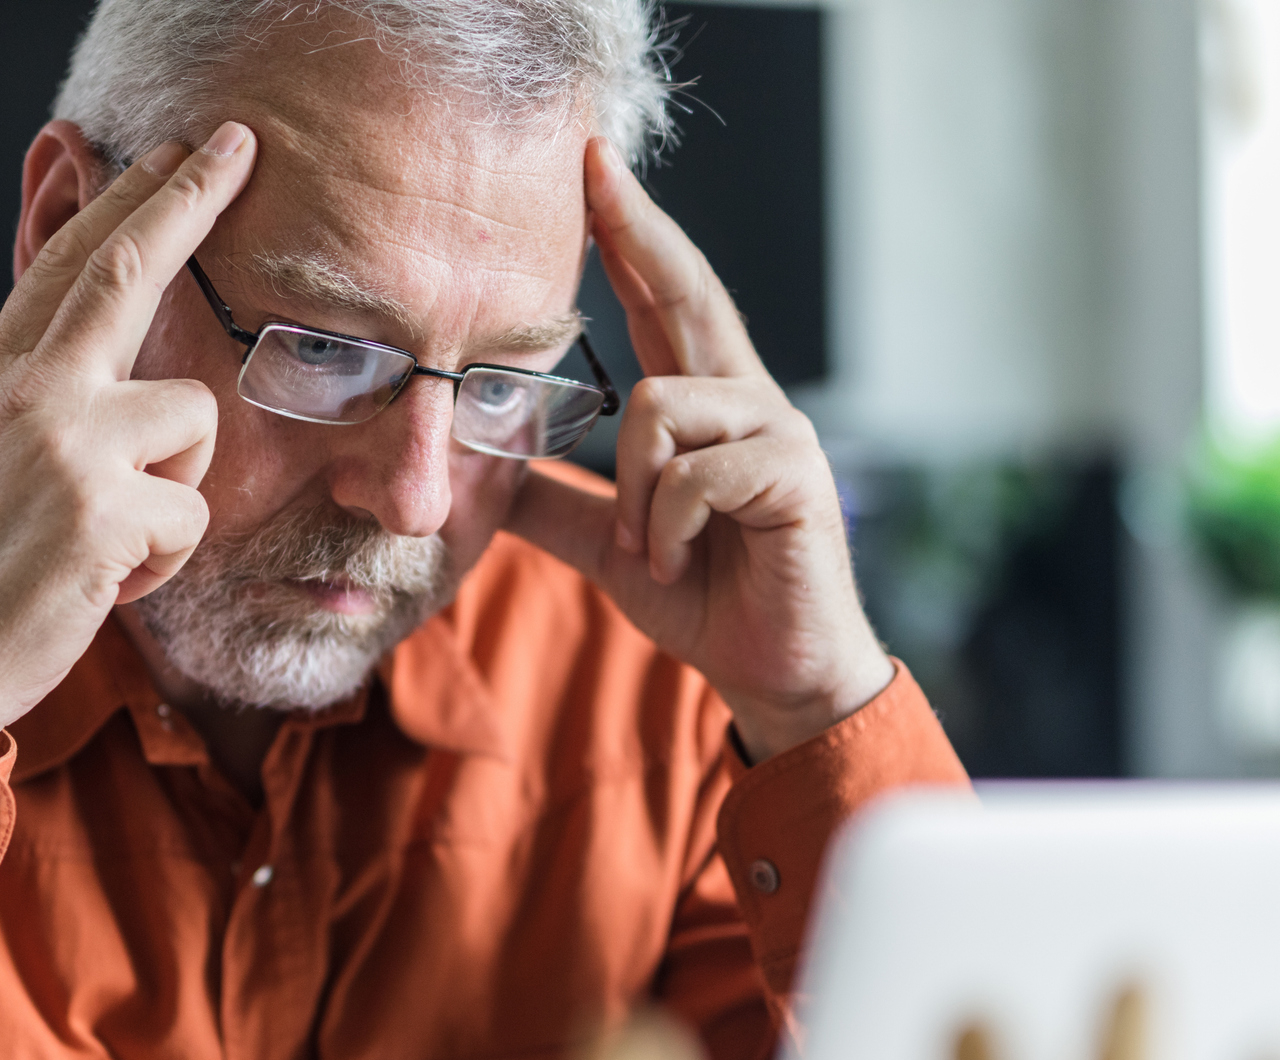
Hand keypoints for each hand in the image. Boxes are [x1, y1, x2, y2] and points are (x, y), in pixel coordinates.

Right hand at [0, 123, 257, 751]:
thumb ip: (45, 399)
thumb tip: (110, 358)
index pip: (69, 264)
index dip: (128, 202)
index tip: (174, 153)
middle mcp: (27, 389)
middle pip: (127, 270)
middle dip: (189, 199)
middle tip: (241, 144)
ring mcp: (64, 443)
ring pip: (194, 418)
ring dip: (176, 491)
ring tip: (112, 540)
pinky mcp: (103, 509)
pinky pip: (193, 516)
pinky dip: (165, 563)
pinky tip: (107, 582)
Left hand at [504, 138, 893, 759]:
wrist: (771, 673)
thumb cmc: (706, 601)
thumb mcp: (612, 544)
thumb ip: (557, 501)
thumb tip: (484, 470)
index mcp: (704, 406)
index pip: (661, 299)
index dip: (629, 234)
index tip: (593, 170)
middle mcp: (747, 399)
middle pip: (688, 291)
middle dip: (638, 229)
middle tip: (592, 165)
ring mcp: (777, 431)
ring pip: (661, 405)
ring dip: (632, 490)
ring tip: (648, 548)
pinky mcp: (795, 473)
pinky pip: (693, 473)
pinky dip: (664, 528)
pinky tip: (678, 563)